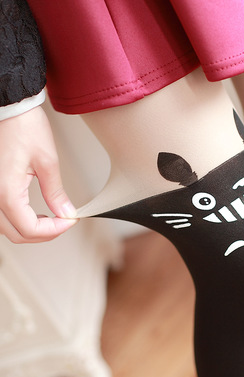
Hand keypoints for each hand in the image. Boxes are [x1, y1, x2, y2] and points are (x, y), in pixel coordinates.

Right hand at [0, 106, 77, 242]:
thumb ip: (55, 193)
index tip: (69, 221)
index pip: (29, 228)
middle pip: (16, 233)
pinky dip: (19, 219)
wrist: (9, 109)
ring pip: (7, 227)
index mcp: (5, 191)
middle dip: (44, 233)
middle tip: (64, 222)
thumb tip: (66, 213)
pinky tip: (35, 212)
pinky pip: (2, 215)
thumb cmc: (25, 128)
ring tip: (51, 219)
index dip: (53, 230)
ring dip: (30, 229)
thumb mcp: (47, 162)